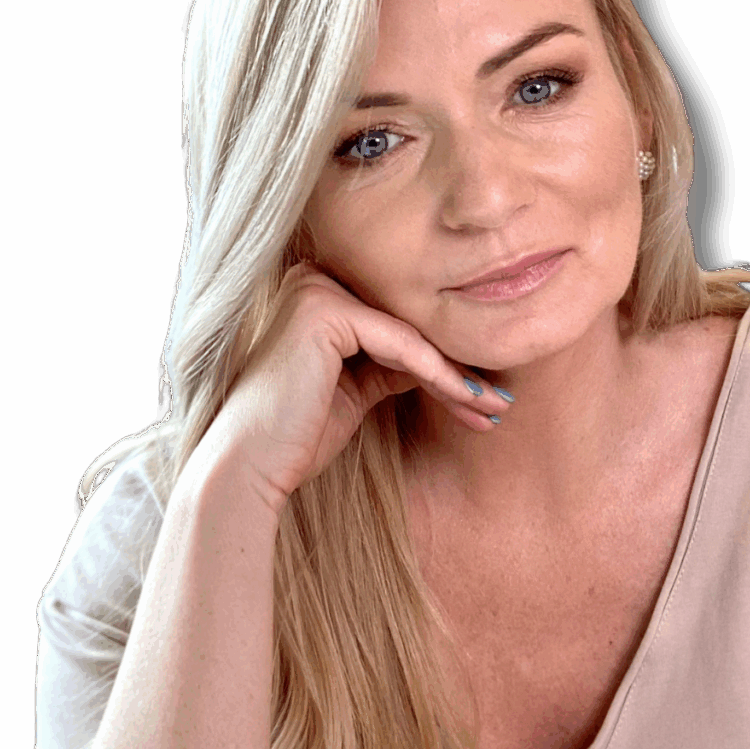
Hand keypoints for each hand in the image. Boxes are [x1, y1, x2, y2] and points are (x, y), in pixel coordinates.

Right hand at [204, 261, 513, 511]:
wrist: (249, 470)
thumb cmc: (295, 438)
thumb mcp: (356, 391)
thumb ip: (391, 364)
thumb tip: (443, 359)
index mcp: (315, 293)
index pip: (396, 326)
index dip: (443, 363)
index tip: (485, 397)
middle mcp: (313, 278)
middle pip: (406, 327)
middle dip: (457, 370)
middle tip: (500, 404)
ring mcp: (316, 288)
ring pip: (409, 335)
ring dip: (459, 376)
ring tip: (496, 409)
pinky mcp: (325, 309)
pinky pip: (401, 344)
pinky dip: (440, 375)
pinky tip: (472, 400)